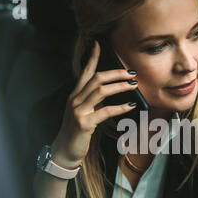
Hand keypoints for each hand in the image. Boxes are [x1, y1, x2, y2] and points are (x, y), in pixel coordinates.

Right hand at [51, 41, 138, 168]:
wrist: (64, 152)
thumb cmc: (76, 133)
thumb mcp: (83, 114)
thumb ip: (94, 103)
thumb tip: (111, 93)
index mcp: (74, 96)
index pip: (84, 72)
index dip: (92, 58)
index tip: (99, 45)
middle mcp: (74, 100)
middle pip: (96, 78)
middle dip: (115, 73)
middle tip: (131, 73)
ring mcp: (78, 110)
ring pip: (101, 91)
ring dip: (120, 86)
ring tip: (133, 86)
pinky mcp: (84, 123)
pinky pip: (105, 111)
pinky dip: (120, 107)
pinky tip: (130, 106)